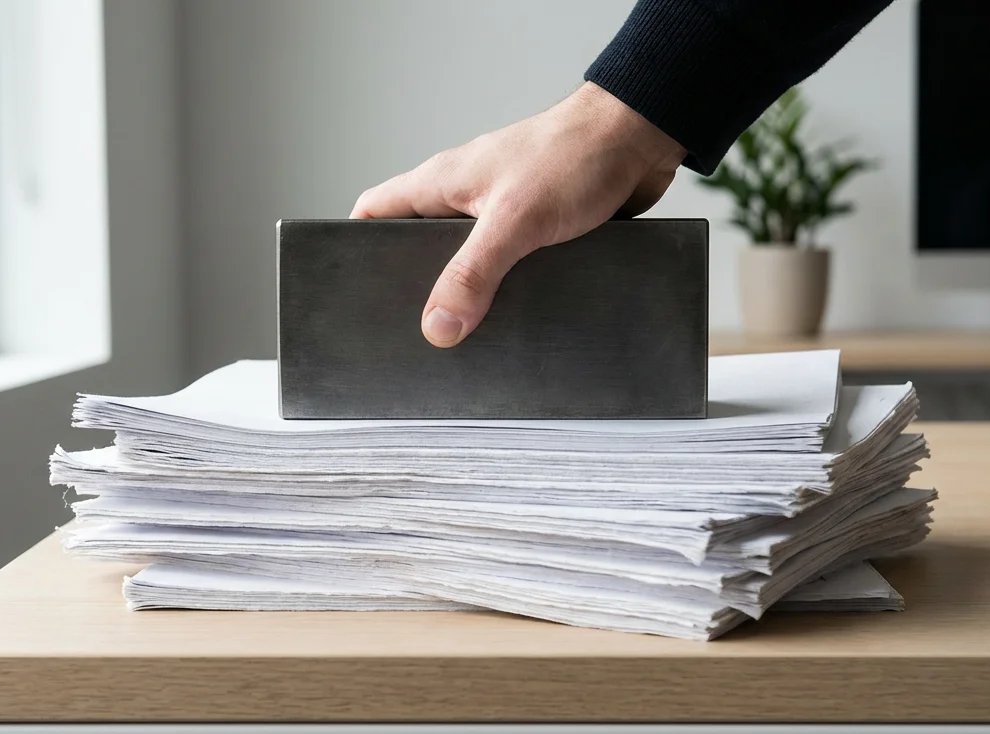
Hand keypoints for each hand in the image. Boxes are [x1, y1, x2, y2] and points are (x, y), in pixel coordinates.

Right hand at [350, 83, 685, 347]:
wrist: (639, 138)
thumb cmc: (573, 154)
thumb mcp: (513, 221)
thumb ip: (472, 274)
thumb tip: (437, 326)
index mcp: (441, 183)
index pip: (374, 211)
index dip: (354, 246)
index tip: (349, 289)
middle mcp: (466, 198)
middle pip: (419, 247)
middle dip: (415, 287)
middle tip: (411, 331)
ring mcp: (503, 214)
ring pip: (470, 263)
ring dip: (472, 295)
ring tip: (466, 338)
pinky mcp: (541, 231)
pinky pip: (513, 270)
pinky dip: (512, 295)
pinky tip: (520, 323)